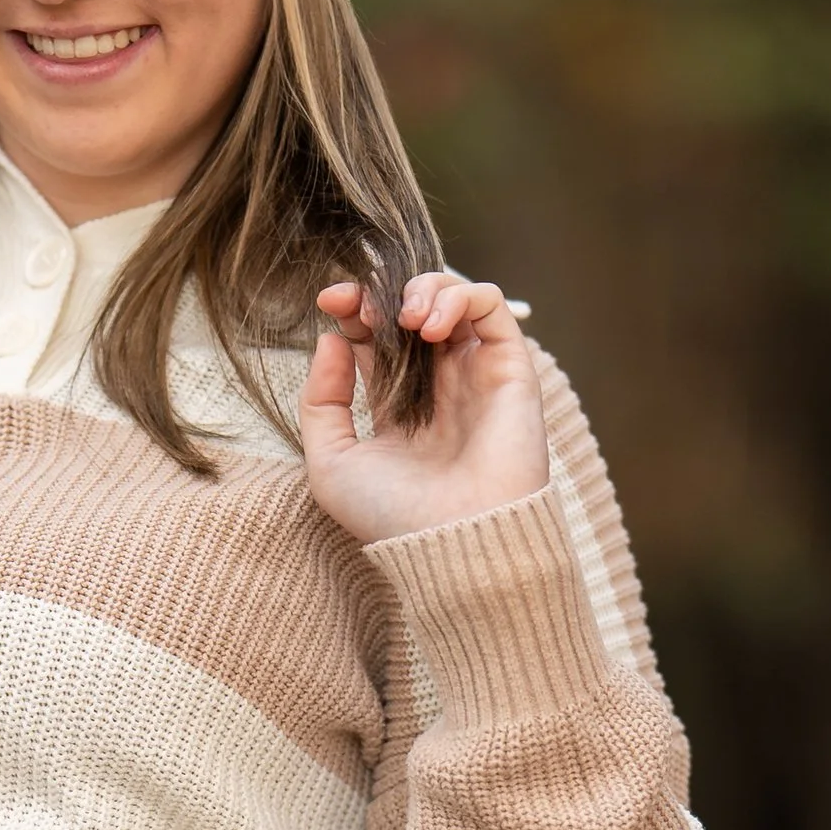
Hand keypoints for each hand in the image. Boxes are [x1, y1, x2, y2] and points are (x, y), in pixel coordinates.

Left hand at [301, 268, 549, 547]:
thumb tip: (330, 341)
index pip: (375, 337)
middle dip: (383, 291)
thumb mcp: (330, 463)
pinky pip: (492, 306)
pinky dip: (460, 297)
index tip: (332, 302)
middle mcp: (438, 386)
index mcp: (397, 407)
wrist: (454, 541)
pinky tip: (431, 326)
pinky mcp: (509, 368)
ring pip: (455, 297)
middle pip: (412, 309)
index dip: (354, 309)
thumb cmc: (392, 516)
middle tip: (363, 304)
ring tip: (405, 317)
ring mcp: (475, 374)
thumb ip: (321, 401)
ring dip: (425, 288)